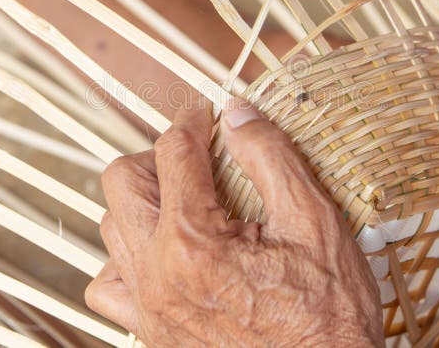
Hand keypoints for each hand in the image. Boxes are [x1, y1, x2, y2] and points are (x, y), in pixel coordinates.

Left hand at [85, 101, 382, 346]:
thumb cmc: (329, 312)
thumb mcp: (315, 221)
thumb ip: (270, 158)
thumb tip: (238, 113)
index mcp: (193, 241)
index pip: (173, 153)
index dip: (193, 121)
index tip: (207, 113)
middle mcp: (156, 274)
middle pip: (123, 183)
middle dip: (157, 155)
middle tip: (196, 154)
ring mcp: (148, 308)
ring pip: (112, 229)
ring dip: (142, 201)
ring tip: (184, 199)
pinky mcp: (151, 334)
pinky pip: (109, 286)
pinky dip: (126, 257)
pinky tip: (161, 252)